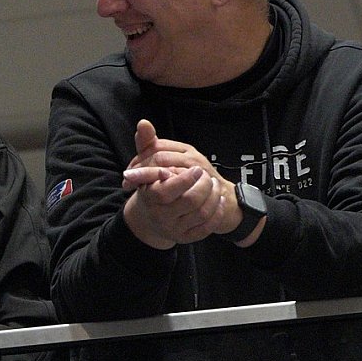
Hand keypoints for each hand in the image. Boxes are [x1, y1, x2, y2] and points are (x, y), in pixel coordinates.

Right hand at [120, 120, 231, 247]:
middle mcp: (161, 216)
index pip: (169, 190)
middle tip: (208, 176)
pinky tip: (217, 200)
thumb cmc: (150, 186)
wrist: (150, 218)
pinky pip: (207, 226)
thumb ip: (146, 144)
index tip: (197, 168)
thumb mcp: (145, 165)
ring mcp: (175, 229)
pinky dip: (216, 212)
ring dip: (213, 197)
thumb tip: (143, 123)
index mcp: (150, 198)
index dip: (186, 178)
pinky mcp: (187, 237)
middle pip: (190, 201)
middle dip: (204, 187)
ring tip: (214, 186)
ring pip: (202, 214)